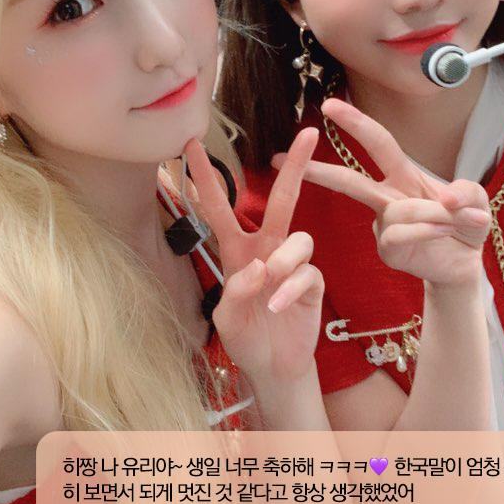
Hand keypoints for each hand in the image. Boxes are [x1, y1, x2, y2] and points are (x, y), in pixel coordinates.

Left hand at [184, 128, 323, 385]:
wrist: (272, 368)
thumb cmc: (245, 337)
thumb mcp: (225, 318)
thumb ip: (235, 292)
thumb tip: (258, 267)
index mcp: (236, 250)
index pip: (219, 207)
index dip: (205, 177)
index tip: (191, 144)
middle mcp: (266, 249)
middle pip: (283, 200)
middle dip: (294, 167)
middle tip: (307, 135)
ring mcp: (292, 265)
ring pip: (299, 238)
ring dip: (283, 260)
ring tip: (270, 288)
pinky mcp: (313, 283)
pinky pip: (307, 272)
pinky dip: (291, 288)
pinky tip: (279, 306)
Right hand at [272, 99, 491, 288]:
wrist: (466, 264)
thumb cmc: (466, 223)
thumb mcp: (477, 201)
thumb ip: (468, 192)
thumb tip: (448, 199)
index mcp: (404, 174)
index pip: (377, 142)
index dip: (356, 123)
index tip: (330, 106)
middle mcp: (388, 196)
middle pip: (350, 180)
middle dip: (319, 170)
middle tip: (282, 159)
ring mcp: (384, 224)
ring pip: (395, 210)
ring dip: (431, 214)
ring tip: (456, 220)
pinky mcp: (388, 250)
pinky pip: (402, 234)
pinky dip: (428, 231)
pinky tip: (444, 234)